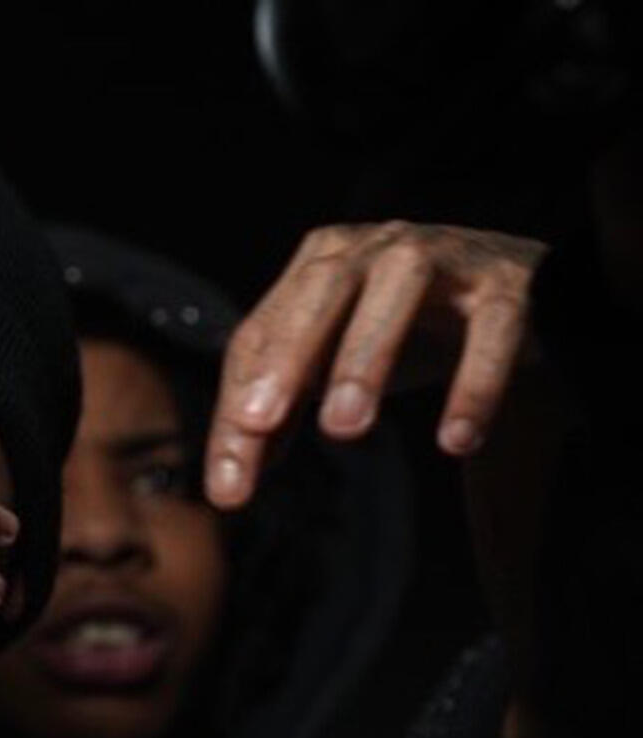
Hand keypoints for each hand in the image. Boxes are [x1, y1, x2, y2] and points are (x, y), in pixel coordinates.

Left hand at [204, 221, 546, 508]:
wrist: (518, 298)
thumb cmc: (403, 329)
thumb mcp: (330, 366)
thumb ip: (280, 417)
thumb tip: (229, 481)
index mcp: (321, 264)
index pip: (261, 336)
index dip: (236, 407)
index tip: (226, 483)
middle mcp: (377, 248)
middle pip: (321, 290)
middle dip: (286, 357)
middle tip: (259, 425)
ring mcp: (446, 257)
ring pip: (398, 288)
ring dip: (366, 357)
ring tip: (344, 429)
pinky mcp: (509, 285)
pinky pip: (492, 327)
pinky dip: (474, 383)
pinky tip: (453, 440)